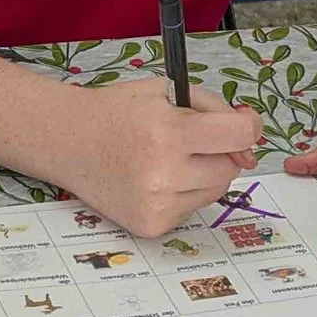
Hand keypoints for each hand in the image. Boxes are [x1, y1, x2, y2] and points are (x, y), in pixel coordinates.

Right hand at [47, 81, 261, 238]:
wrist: (68, 141)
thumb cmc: (117, 112)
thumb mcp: (165, 91)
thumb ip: (214, 110)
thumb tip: (248, 146)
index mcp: (168, 131)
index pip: (238, 136)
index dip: (247, 127)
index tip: (242, 125)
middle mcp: (163, 172)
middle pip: (229, 168)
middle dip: (219, 151)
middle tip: (187, 140)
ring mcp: (156, 204)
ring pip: (214, 190)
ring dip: (202, 173)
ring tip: (167, 159)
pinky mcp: (151, 225)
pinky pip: (191, 208)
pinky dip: (182, 193)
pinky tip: (153, 179)